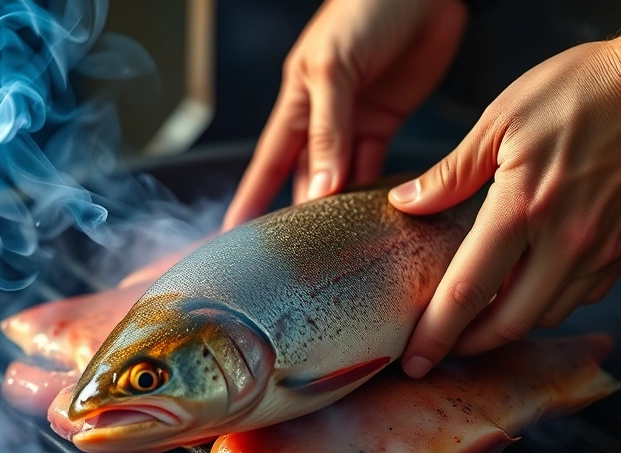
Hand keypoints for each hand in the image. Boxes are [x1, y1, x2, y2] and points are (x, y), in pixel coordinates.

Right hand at [222, 0, 466, 230]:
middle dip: (296, 215)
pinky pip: (376, 164)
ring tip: (334, 250)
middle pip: (302, 177)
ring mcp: (354, 121)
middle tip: (291, 259)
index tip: (233, 237)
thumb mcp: (334, 68)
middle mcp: (321, 117)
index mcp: (296, 101)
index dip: (251, 201)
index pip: (267, 163)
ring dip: (338, 210)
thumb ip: (328, 130)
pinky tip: (373, 216)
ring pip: (340, 178)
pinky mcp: (386, 119)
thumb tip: (320, 189)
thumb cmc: (365, 10)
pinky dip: (375, 190)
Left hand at [389, 29, 620, 377]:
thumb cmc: (583, 88)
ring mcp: (603, 250)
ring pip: (547, 316)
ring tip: (477, 316)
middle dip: (469, 345)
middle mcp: (567, 242)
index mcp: (524, 208)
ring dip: (508, 325)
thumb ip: (451, 173)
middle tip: (440, 346)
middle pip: (509, 324)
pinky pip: (580, 298)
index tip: (414, 359)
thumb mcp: (501, 119)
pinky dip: (547, 303)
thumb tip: (407, 203)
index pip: (468, 291)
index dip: (436, 333)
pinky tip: (525, 286)